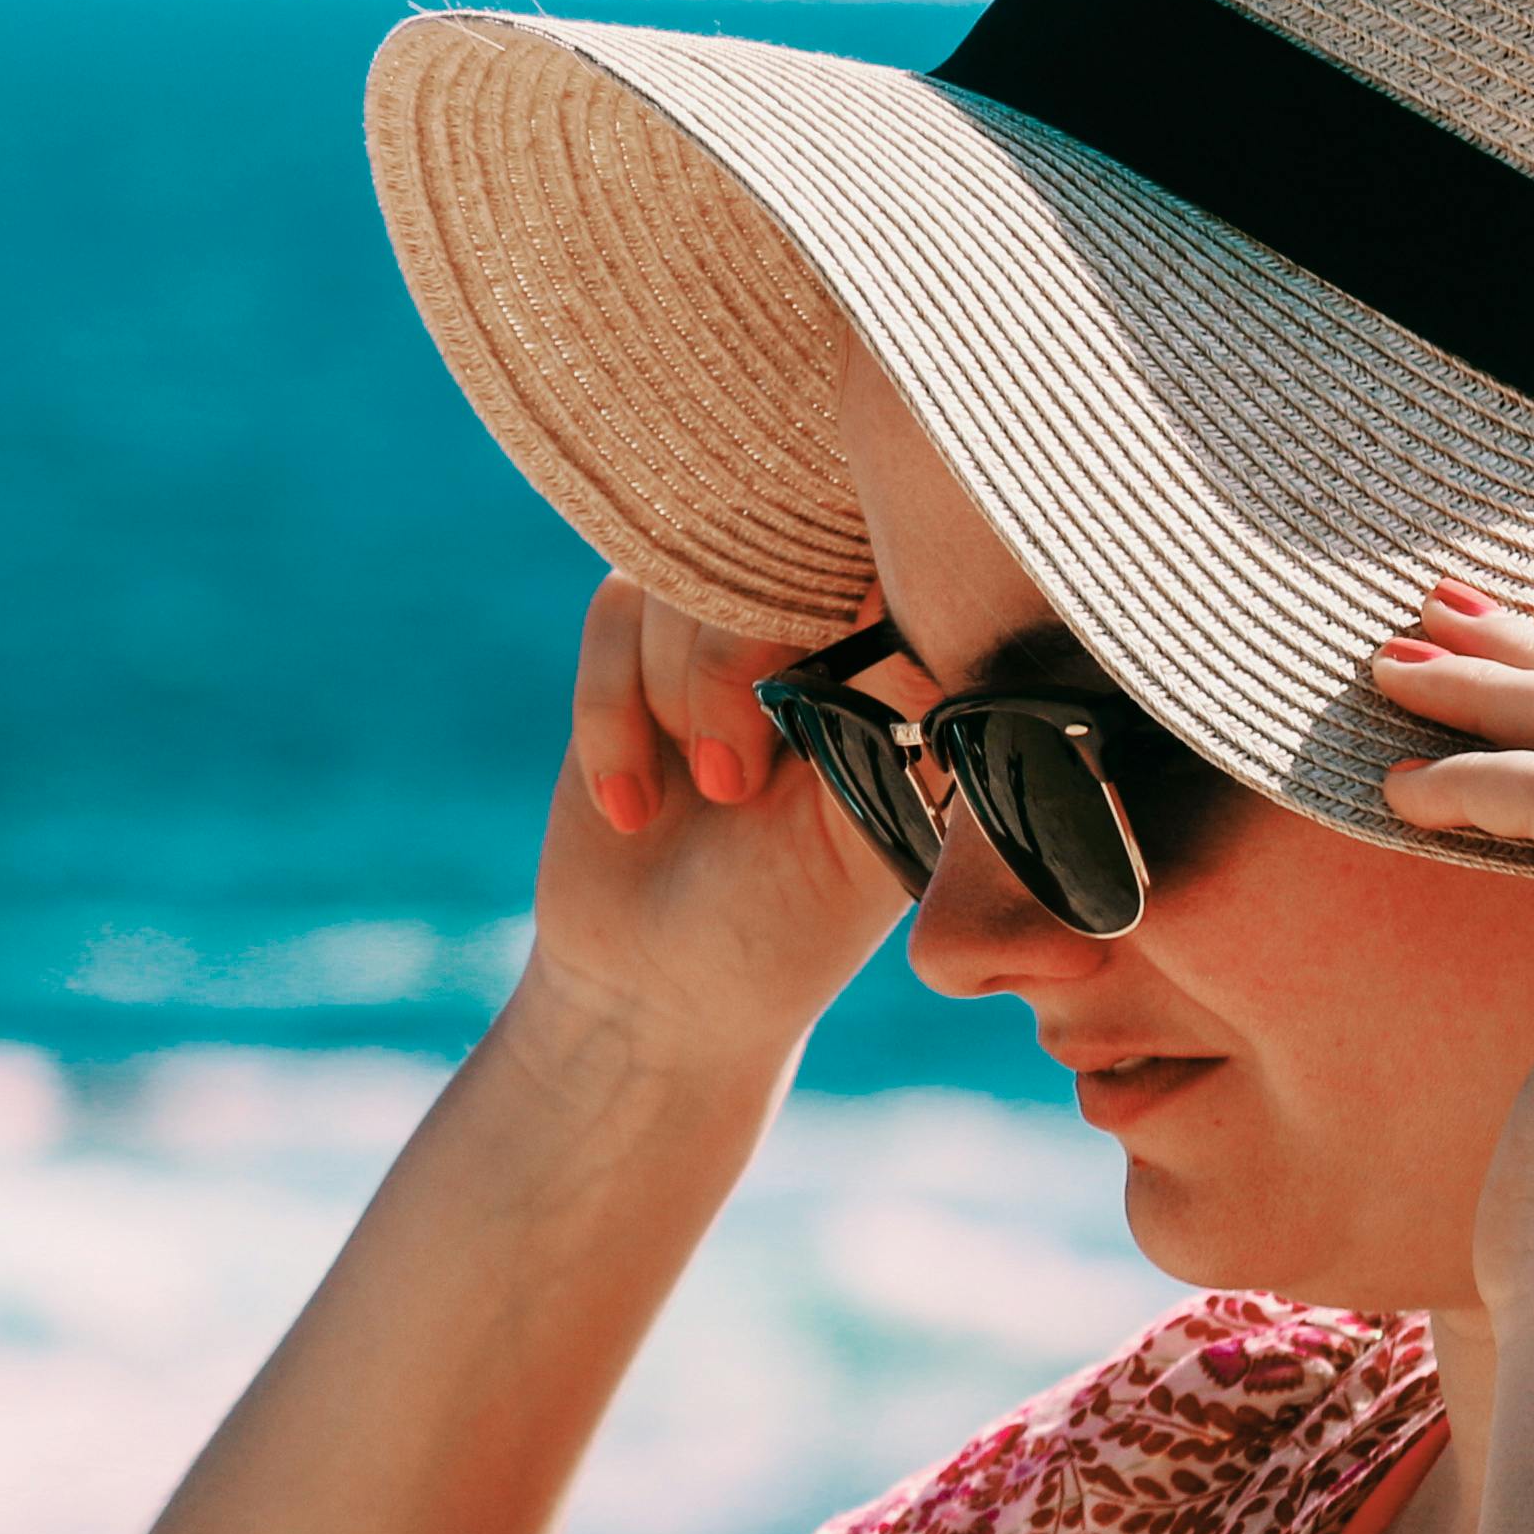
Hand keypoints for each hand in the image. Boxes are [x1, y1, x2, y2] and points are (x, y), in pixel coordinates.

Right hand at [508, 574, 908, 1073]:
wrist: (660, 991)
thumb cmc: (790, 925)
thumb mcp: (866, 830)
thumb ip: (899, 712)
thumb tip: (922, 601)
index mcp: (905, 660)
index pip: (893, 546)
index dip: (850, 573)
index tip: (815, 667)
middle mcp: (825, 623)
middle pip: (781, 541)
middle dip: (741, 660)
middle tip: (737, 784)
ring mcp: (726, 626)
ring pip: (692, 572)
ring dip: (680, 693)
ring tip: (706, 799)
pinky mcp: (636, 640)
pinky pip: (617, 610)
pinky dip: (612, 713)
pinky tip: (631, 808)